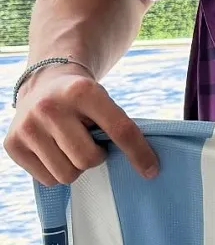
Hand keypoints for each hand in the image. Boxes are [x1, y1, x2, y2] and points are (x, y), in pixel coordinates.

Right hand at [3, 65, 157, 186]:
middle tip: (93, 144)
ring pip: (67, 174)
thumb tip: (142, 163)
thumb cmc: (83, 99)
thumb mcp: (103, 99)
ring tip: (72, 146)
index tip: (151, 170)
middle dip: (97, 157)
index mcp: (83, 91)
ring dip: (76, 167)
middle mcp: (52, 107)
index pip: (120, 129)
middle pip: (89, 159)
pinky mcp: (12, 144)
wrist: (44, 85)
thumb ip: (117, 125)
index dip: (138, 152)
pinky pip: (47, 180)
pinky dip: (56, 172)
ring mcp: (28, 127)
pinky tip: (54, 151)